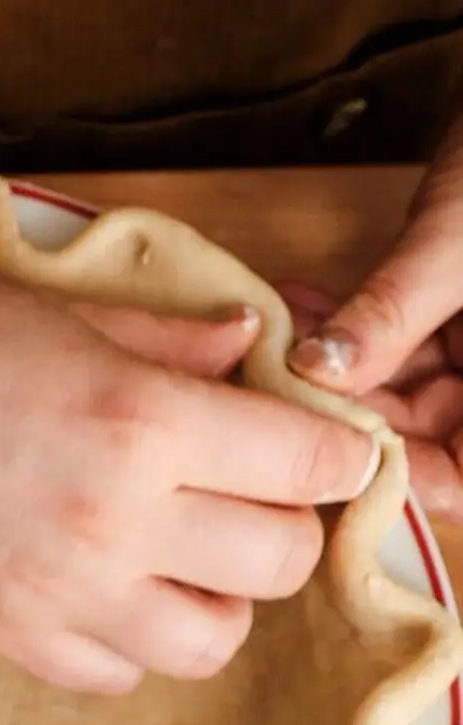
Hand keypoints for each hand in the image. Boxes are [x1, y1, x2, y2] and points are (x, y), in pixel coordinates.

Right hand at [0, 238, 373, 693]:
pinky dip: (130, 638)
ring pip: (211, 641)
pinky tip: (104, 581)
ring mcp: (54, 590)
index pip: (305, 462)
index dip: (335, 453)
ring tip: (180, 546)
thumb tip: (246, 347)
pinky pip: (114, 675)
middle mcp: (112, 518)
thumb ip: (167, 340)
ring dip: (217, 595)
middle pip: (279, 561)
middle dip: (285, 521)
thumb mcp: (57, 309)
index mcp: (138, 418)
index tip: (325, 446)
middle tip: (249, 487)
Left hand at [287, 123, 462, 518]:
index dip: (402, 479)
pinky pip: (401, 337)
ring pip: (404, 390)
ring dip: (341, 369)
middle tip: (281, 389)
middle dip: (353, 414)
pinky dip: (354, 325)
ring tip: (280, 342)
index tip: (326, 448)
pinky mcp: (457, 308)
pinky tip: (302, 302)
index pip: (461, 480)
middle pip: (429, 437)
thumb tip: (316, 373)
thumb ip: (392, 313)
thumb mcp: (455, 244)